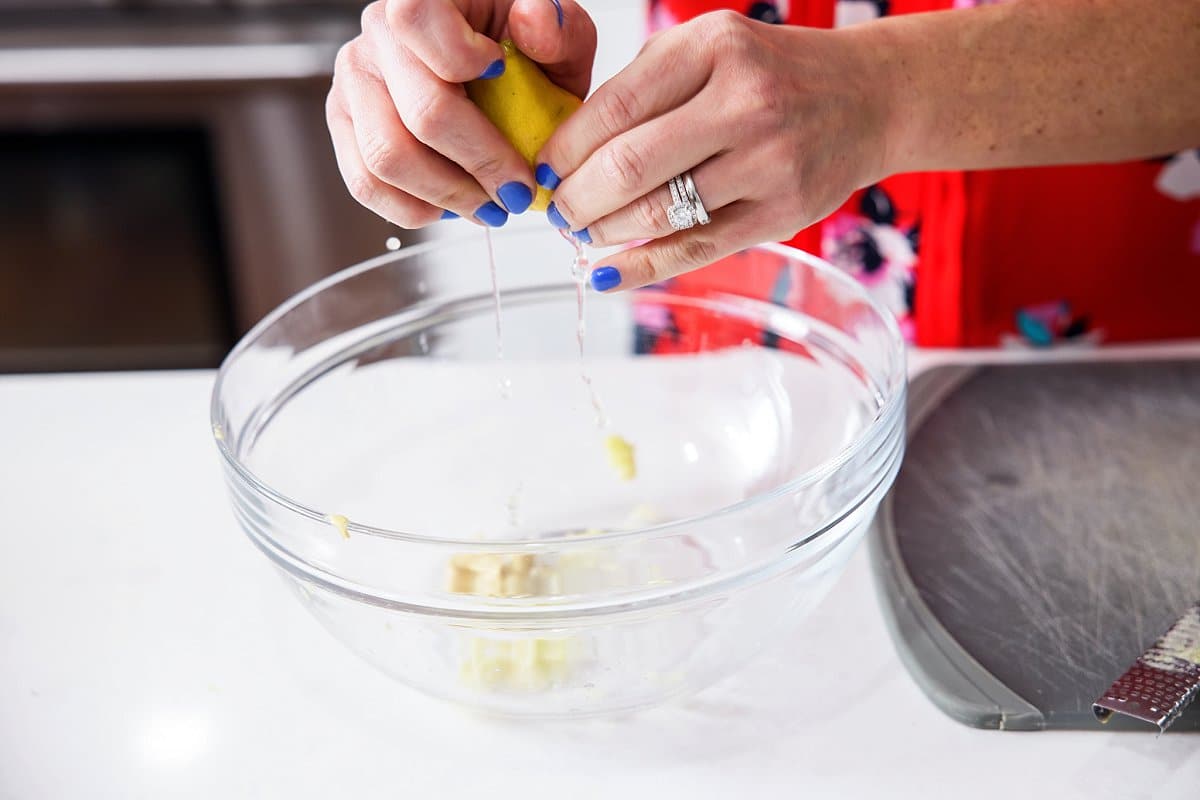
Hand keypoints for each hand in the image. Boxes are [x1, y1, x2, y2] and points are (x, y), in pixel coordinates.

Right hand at [327, 0, 595, 227]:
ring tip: (489, 207)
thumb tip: (534, 20)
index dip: (460, 57)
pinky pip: (366, 183)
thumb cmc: (521, 53)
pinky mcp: (346, 125)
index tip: (501, 75)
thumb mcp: (555, 36)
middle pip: (419, 111)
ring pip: (387, 157)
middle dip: (480, 163)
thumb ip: (557, 28)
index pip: (417, 19)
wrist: (490, 71)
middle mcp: (377, 36)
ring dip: (449, 195)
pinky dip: (413, 208)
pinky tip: (450, 207)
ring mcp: (355, 82)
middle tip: (517, 191)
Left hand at [536, 11, 888, 290]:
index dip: (564, 150)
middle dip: (577, 199)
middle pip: (631, 167)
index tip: (543, 171)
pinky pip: (696, 250)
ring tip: (583, 234)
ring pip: (660, 214)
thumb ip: (643, 90)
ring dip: (605, 233)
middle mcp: (746, 103)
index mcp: (715, 48)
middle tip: (558, 211)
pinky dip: (641, 267)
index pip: (615, 108)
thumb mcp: (708, 50)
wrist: (866, 99)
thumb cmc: (771, 75)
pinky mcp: (782, 213)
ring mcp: (769, 162)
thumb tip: (565, 154)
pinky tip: (608, 273)